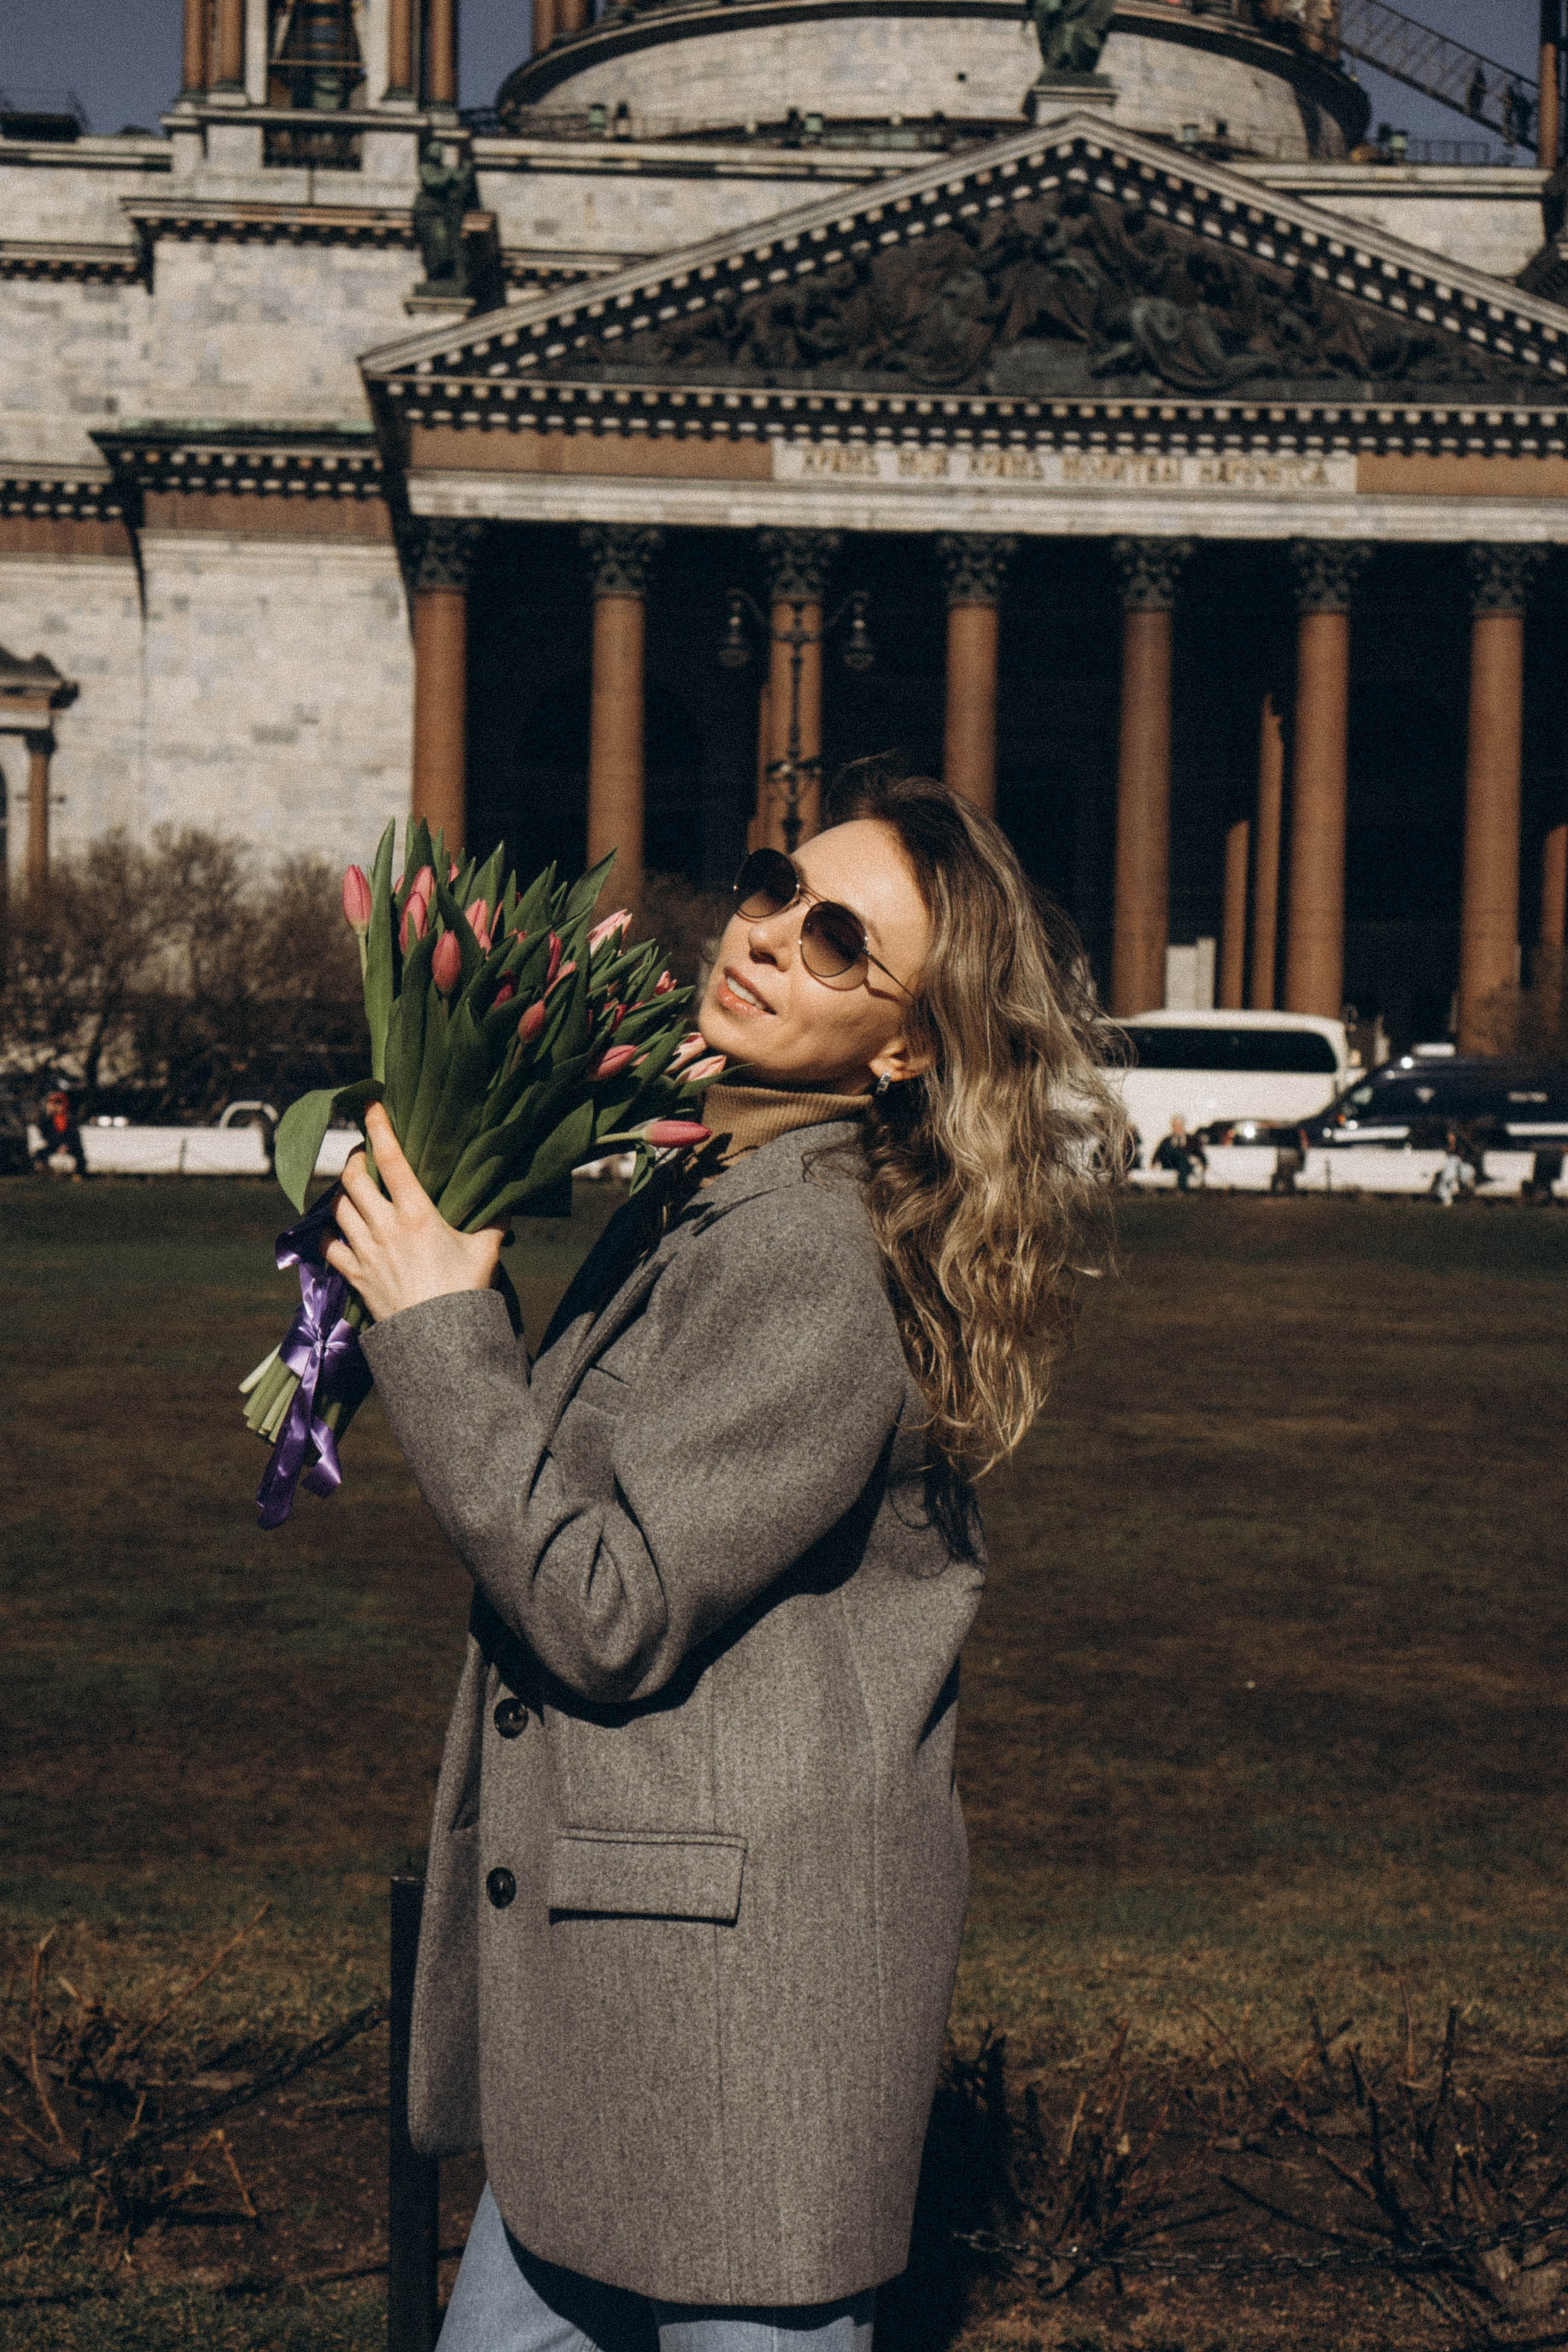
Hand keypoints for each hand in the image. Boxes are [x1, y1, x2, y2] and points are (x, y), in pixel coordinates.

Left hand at [322, 1104, 508, 1323]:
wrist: (436, 1341)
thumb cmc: (464, 1293)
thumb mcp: (486, 1252)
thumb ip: (494, 1224)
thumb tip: (505, 1205)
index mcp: (417, 1213)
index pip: (392, 1159)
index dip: (378, 1127)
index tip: (369, 1105)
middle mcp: (384, 1227)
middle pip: (352, 1179)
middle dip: (354, 1160)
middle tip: (363, 1156)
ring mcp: (365, 1251)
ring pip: (338, 1208)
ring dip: (342, 1194)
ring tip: (353, 1190)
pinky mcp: (354, 1275)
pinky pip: (329, 1246)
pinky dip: (330, 1235)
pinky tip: (339, 1232)